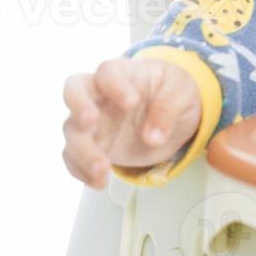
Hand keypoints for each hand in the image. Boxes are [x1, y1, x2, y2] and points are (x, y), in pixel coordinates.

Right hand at [61, 56, 201, 188]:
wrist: (173, 114)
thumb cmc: (173, 92)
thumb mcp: (182, 93)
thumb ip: (168, 109)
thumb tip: (152, 138)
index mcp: (123, 72)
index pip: (108, 71)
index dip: (115, 85)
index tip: (132, 103)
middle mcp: (100, 93)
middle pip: (74, 90)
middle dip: (78, 105)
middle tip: (90, 121)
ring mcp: (92, 119)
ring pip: (72, 130)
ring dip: (83, 151)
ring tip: (103, 171)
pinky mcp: (92, 144)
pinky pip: (73, 156)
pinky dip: (81, 171)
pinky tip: (98, 183)